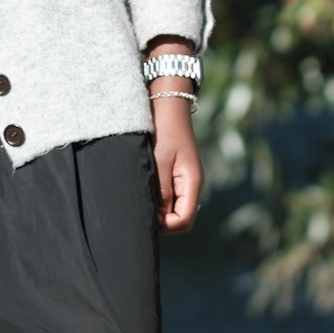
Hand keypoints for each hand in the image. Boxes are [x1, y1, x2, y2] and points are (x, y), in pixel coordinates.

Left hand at [150, 94, 202, 231]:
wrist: (168, 106)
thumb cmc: (164, 131)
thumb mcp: (160, 161)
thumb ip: (161, 190)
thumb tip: (159, 218)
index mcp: (192, 183)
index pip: (184, 220)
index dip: (166, 226)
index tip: (147, 218)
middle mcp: (191, 185)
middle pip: (181, 219)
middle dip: (163, 222)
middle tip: (141, 212)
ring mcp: (185, 181)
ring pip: (175, 209)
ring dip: (160, 211)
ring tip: (141, 201)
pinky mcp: (177, 175)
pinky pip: (171, 197)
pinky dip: (159, 201)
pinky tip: (145, 192)